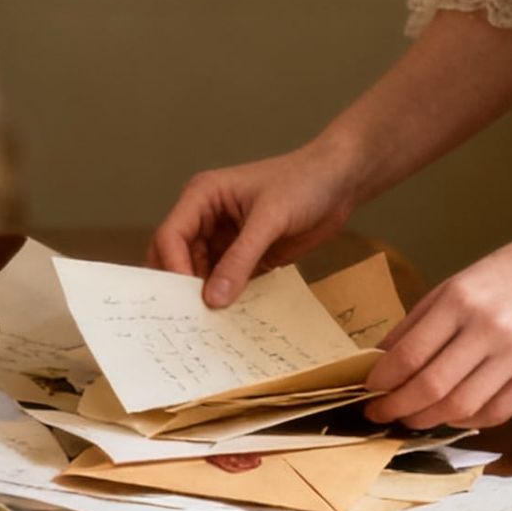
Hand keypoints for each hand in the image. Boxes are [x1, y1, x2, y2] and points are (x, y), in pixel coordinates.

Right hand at [147, 144, 355, 306]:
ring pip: (200, 276)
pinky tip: (231, 320)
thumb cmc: (304, 183)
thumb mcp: (270, 219)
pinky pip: (227, 283)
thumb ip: (241, 259)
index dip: (172, 267)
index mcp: (202, 197)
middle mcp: (206, 219)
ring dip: (204, 298)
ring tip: (208, 328)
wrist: (340, 183)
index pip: (171, 236)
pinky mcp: (245, 257)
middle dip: (181, 287)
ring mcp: (225, 240)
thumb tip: (213, 300)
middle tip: (187, 321)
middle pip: (177, 259)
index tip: (186, 300)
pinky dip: (227, 299)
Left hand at [363, 230, 511, 429]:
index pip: (408, 354)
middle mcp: (488, 327)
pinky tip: (454, 414)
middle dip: (398, 408)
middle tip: (382, 414)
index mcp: (460, 299)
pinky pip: (498, 412)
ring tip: (413, 418)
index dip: (381, 382)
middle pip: (430, 387)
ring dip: (428, 420)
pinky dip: (469, 420)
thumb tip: (382, 360)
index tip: (368, 393)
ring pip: (461, 407)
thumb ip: (419, 320)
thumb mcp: (459, 282)